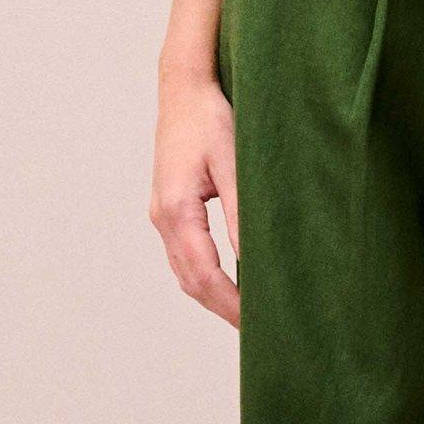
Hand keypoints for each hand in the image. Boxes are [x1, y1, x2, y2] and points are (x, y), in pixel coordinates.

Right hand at [151, 71, 239, 323]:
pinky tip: (233, 285)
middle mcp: (162, 218)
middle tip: (261, 334)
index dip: (233, 305)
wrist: (184, 89)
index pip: (206, 275)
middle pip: (192, 282)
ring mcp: (162, 216)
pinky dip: (208, 278)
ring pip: (186, 273)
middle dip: (225, 310)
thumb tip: (256, 260)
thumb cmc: (211, 119)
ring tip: (250, 317)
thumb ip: (242, 213)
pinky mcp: (170, 210)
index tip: (260, 326)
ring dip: (215, 297)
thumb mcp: (235, 163)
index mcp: (176, 210)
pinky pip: (186, 257)